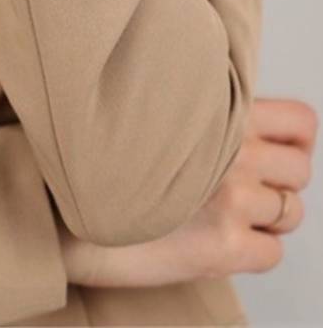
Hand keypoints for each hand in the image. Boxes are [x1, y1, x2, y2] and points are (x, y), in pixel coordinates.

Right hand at [62, 97, 317, 288]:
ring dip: (266, 220)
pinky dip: (253, 252)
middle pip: (302, 171)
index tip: (280, 154)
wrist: (66, 209)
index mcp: (219, 111)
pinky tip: (218, 241)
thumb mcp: (158, 116)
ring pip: (291, 214)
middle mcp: (232, 150)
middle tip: (247, 192)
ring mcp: (231, 198)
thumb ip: (206, 117)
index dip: (297, 142)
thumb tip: (245, 133)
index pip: (302, 122)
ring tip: (226, 217)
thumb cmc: (102, 161)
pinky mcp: (224, 246)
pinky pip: (272, 254)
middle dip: (281, 184)